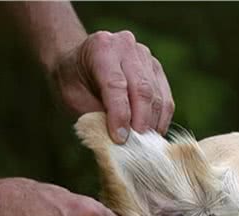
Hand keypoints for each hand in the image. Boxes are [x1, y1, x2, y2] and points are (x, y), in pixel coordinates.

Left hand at [51, 30, 174, 142]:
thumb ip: (95, 114)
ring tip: (145, 144)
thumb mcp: (73, 97)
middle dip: (141, 121)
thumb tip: (121, 140)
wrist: (79, 60)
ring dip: (153, 123)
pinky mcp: (156, 69)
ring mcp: (145, 56)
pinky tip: (153, 133)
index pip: (116, 85)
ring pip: (157, 95)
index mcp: (101, 48)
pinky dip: (161, 119)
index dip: (120, 115)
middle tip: (137, 146)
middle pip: (142, 89)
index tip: (120, 139)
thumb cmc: (73, 81)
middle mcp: (126, 46)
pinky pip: (165, 97)